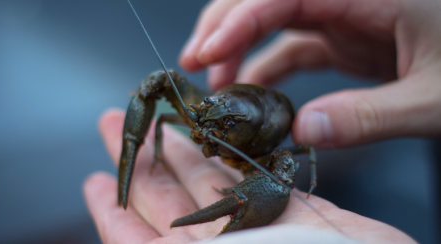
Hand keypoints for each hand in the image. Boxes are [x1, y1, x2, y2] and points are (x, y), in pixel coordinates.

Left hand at [83, 109, 415, 243]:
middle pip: (167, 201)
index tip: (94, 181)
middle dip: (141, 163)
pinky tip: (215, 144)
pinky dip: (232, 161)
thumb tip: (129, 237)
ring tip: (159, 124)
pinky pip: (253, 181)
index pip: (135, 240)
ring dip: (180, 152)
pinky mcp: (295, 212)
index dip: (113, 210)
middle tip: (115, 127)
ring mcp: (258, 231)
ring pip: (208, 183)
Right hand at [179, 0, 440, 147]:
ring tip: (216, 85)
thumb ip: (369, 115)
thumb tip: (303, 131)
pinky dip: (267, 67)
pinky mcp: (343, 35)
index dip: (239, 19)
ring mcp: (342, 12)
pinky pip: (293, 45)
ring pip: (272, 17)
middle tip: (193, 63)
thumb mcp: (434, 97)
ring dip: (238, 47)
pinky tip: (253, 94)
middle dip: (224, 25)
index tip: (206, 54)